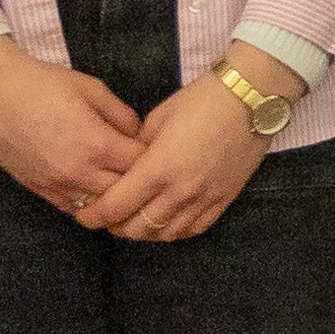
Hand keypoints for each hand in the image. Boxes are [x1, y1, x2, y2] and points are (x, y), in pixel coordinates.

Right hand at [0, 47, 147, 213]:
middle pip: (123, 192)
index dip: (152, 158)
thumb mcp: (91, 88)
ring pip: (97, 207)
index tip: (155, 149)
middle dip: (137, 182)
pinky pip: (70, 208)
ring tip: (120, 186)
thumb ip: (120, 114)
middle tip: (142, 170)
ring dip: (111, 198)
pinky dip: (86, 202)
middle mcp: (79, 171)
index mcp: (97, 144)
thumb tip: (138, 132)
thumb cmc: (42, 83)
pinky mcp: (38, 189)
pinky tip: (92, 191)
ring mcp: (56, 184)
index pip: (140, 165)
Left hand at [82, 51, 294, 242]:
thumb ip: (137, 148)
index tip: (83, 214)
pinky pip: (192, 230)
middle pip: (136, 228)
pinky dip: (173, 231)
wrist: (252, 99)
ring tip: (132, 221)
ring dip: (143, 232)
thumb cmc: (202, 100)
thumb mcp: (158, 118)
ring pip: (164, 234)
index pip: (115, 206)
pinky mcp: (223, 201)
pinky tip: (164, 223)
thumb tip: (125, 165)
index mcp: (158, 168)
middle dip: (115, 226)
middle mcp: (180, 191)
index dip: (94, 215)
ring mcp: (204, 199)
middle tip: (105, 217)